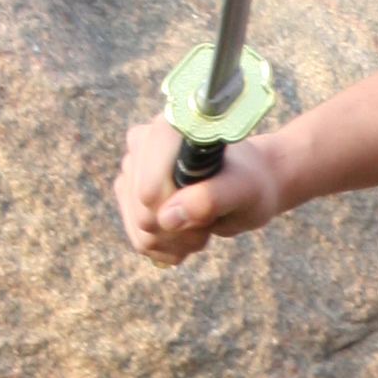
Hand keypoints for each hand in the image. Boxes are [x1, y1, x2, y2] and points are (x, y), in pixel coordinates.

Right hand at [114, 116, 285, 267]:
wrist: (246, 182)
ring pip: (140, 230)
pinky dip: (169, 245)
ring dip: (178, 240)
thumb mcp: (243, 191)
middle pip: (143, 214)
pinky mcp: (129, 192)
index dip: (178, 213)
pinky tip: (188, 231)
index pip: (149, 191)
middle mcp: (142, 145)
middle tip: (210, 220)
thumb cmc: (249, 181)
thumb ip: (211, 199)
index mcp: (168, 132)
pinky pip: (139, 238)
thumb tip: (168, 217)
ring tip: (203, 223)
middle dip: (182, 230)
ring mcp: (132, 169)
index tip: (207, 209)